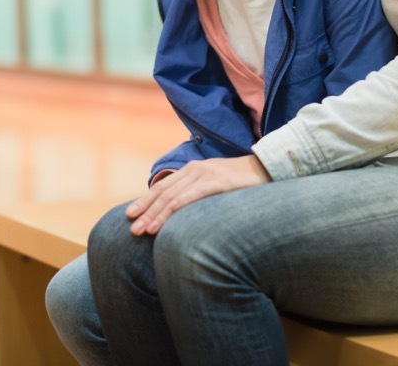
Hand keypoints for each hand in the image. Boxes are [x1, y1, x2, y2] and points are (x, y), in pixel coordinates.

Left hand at [127, 154, 270, 235]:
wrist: (267, 168)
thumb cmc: (241, 183)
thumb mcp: (215, 186)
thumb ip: (198, 194)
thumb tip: (180, 213)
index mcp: (192, 171)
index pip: (163, 187)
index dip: (145, 200)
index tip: (129, 215)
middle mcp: (195, 170)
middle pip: (164, 192)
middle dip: (146, 211)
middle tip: (131, 229)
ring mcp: (207, 174)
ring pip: (175, 195)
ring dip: (158, 214)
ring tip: (145, 230)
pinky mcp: (220, 182)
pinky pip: (195, 194)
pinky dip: (179, 205)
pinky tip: (169, 215)